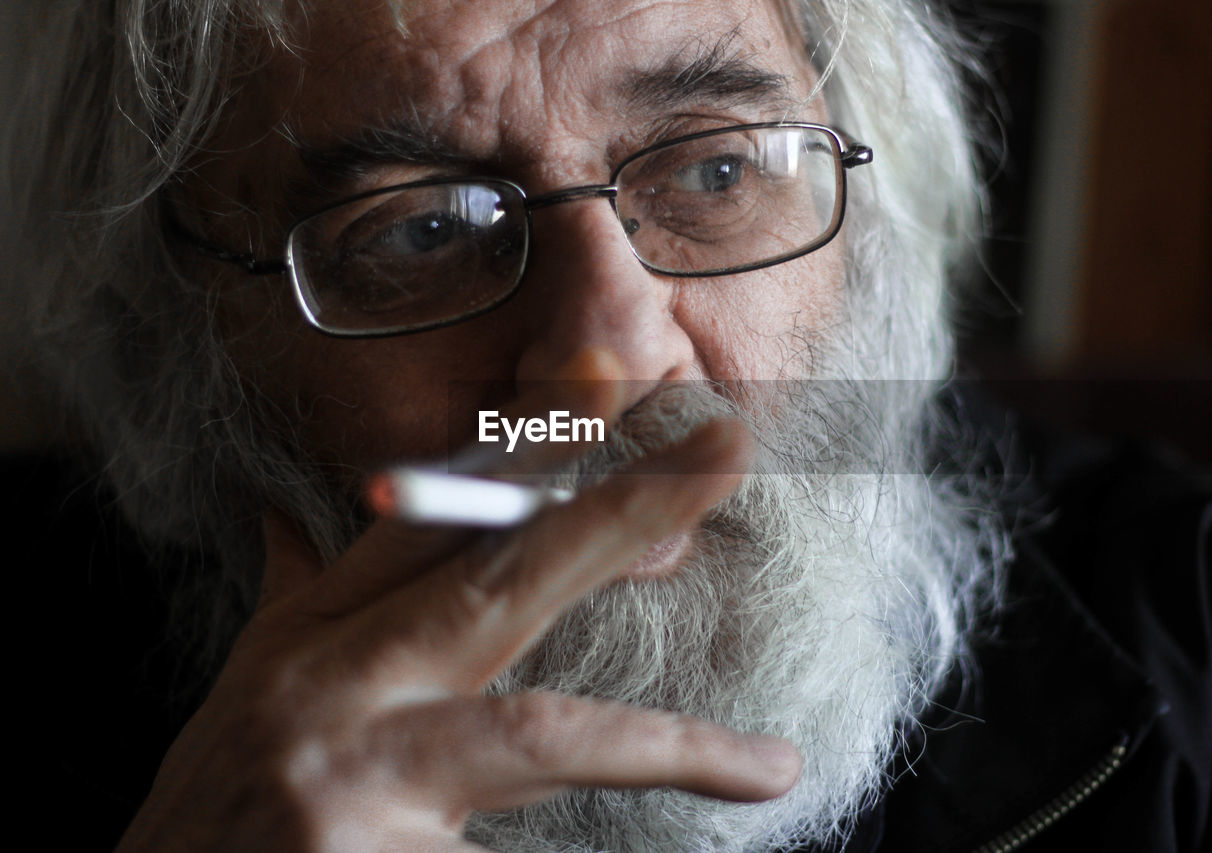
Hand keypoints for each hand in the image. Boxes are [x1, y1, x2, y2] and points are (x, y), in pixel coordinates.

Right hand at [116, 353, 801, 851]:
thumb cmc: (210, 817)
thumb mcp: (246, 699)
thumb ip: (295, 602)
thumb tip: (285, 512)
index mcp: (308, 644)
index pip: (429, 516)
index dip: (524, 444)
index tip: (608, 376)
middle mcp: (328, 695)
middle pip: (498, 578)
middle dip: (616, 512)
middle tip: (725, 451)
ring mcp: (347, 786)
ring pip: (539, 735)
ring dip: (668, 749)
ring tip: (766, 765)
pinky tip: (696, 825)